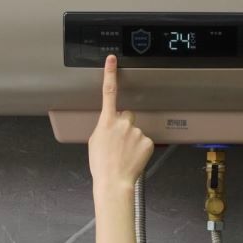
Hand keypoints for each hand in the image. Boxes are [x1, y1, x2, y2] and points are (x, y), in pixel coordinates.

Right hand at [88, 54, 153, 194]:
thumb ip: (104, 127)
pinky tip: (133, 157)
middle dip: (125, 125)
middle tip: (119, 143)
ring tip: (124, 154)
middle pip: (127, 115)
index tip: (112, 60)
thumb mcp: (95, 141)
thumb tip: (110, 126)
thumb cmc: (101, 165)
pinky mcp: (147, 141)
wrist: (114, 182)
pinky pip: (144, 140)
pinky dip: (140, 147)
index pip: (108, 92)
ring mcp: (136, 131)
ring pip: (136, 130)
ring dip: (132, 139)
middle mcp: (123, 122)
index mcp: (106, 121)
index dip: (110, 74)